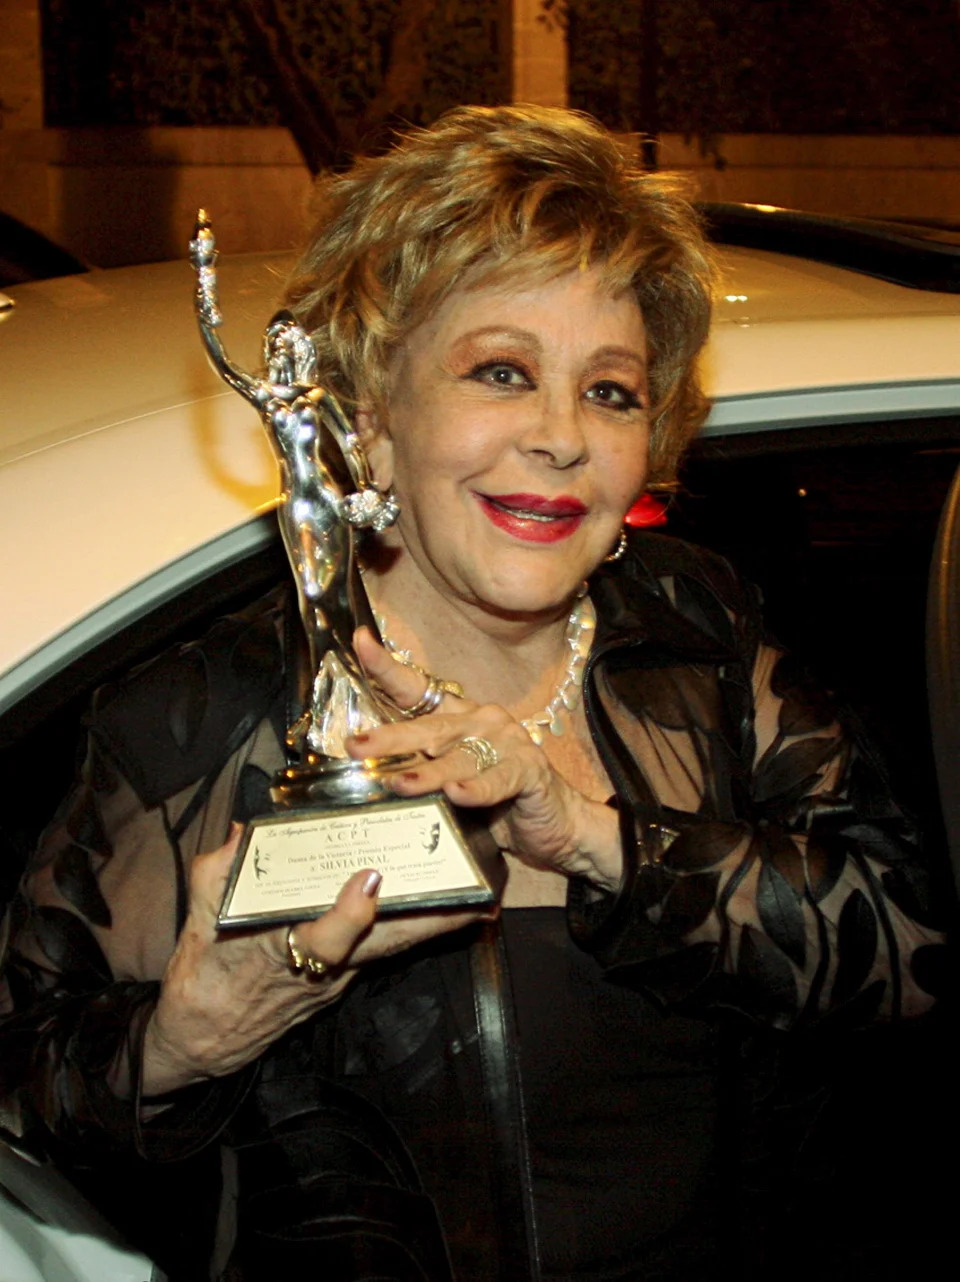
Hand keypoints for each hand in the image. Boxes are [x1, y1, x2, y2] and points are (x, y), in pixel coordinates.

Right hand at [143, 824, 489, 1093]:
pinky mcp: (342, 978)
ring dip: (437, 926)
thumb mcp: (196, 919)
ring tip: (482, 902)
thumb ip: (219, 872)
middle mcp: (317, 969)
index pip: (322, 938)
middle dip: (430, 923)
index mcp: (277, 952)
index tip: (371, 880)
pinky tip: (446, 913)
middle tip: (475, 898)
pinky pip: (385, 950)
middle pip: (383, 945)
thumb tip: (244, 831)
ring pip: (392, 948)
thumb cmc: (201, 974)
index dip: (349, 912)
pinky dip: (414, 930)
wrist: (203, 1038)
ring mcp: (334, 978)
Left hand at [349, 628, 622, 890]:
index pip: (417, 691)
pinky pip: (498, 779)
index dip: (388, 668)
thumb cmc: (495, 801)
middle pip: (431, 727)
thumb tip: (367, 780)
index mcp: (458, 718)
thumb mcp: (449, 786)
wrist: (554, 823)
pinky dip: (477, 789)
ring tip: (398, 783)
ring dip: (428, 772)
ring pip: (459, 756)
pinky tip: (457, 795)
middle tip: (357, 746)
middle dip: (391, 737)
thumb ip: (418, 775)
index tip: (360, 641)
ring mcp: (508, 743)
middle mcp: (482, 722)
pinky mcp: (529, 771)